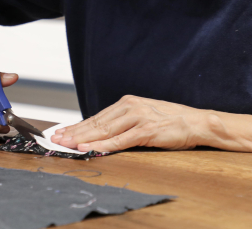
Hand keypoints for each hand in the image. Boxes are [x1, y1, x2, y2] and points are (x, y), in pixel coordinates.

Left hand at [50, 95, 207, 152]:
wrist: (196, 122)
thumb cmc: (171, 122)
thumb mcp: (144, 117)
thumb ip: (125, 123)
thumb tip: (102, 134)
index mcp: (128, 102)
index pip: (97, 116)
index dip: (77, 126)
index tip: (61, 132)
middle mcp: (130, 106)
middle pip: (96, 122)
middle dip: (74, 132)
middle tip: (55, 139)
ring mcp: (138, 117)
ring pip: (104, 131)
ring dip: (82, 139)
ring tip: (65, 145)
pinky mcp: (146, 130)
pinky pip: (120, 140)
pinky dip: (102, 146)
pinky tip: (88, 149)